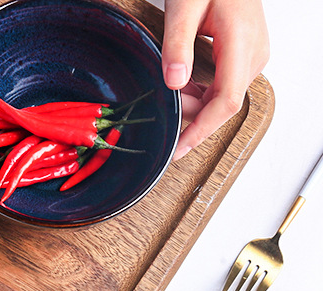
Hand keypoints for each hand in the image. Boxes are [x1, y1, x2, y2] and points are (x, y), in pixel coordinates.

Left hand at [162, 0, 269, 159]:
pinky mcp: (245, 57)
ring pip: (221, 98)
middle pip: (222, 104)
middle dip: (191, 112)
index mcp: (242, 43)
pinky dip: (199, 92)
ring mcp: (252, 56)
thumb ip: (177, 45)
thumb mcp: (184, 7)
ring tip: (171, 89)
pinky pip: (222, 86)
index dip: (201, 130)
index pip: (226, 102)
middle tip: (164, 102)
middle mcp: (254, 54)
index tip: (179, 149)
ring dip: (193, 101)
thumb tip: (174, 82)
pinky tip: (181, 84)